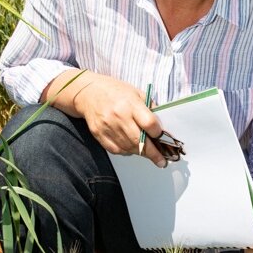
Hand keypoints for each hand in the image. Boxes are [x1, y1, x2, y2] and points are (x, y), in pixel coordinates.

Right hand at [41, 69, 166, 166]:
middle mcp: (118, 116)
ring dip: (140, 153)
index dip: (158, 133)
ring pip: (128, 148)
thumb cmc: (115, 91)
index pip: (149, 123)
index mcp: (130, 103)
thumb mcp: (136, 92)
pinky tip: (132, 149)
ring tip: (148, 154)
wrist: (89, 93)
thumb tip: (162, 124)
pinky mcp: (99, 135)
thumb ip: (149, 107)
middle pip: (139, 140)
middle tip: (161, 161)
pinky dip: (126, 152)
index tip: (163, 138)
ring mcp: (107, 127)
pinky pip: (116, 150)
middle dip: (152, 153)